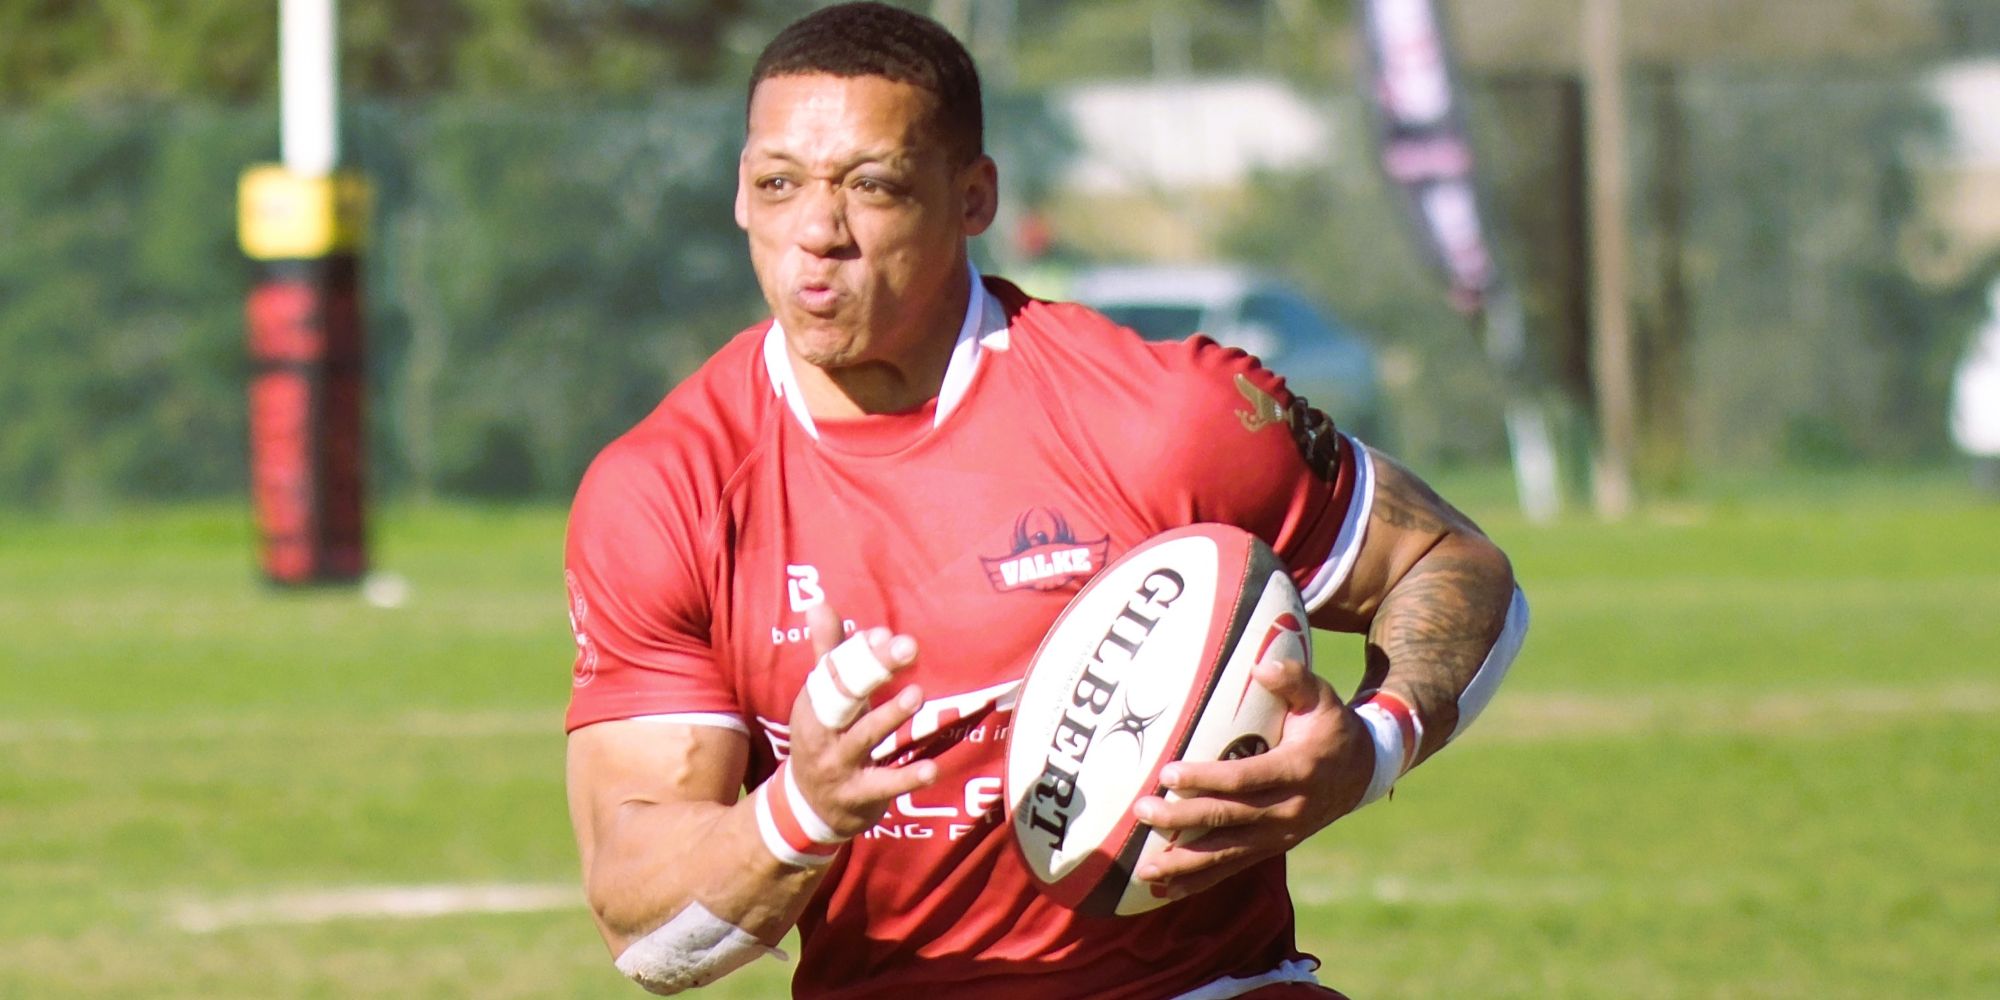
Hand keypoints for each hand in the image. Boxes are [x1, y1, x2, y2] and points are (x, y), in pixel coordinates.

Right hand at [782, 603, 938, 838]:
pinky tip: (931, 769)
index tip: (885, 635)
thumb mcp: (822, 698)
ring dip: (889, 716)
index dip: (858, 652)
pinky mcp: (857, 795)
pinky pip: (883, 784)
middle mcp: (821, 732)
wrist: (808, 806)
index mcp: (814, 704)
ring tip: (916, 696)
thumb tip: (819, 603)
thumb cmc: (824, 738)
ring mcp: (838, 765)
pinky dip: (907, 777)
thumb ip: (829, 652)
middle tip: (908, 647)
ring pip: (863, 737)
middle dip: (874, 671)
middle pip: (846, 697)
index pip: (833, 672)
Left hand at [1129, 656, 1373, 900]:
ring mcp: (1280, 835)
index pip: (1246, 778)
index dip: (1207, 778)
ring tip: (1145, 868)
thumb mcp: (1322, 695)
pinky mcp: (1271, 849)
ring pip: (1227, 853)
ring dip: (1185, 863)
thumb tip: (1262, 667)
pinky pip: (1231, 868)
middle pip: (1229, 818)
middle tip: (1143, 811)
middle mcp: (1289, 810)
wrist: (1361, 771)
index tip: (1169, 773)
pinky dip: (1198, 882)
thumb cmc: (1330, 726)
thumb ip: (1294, 678)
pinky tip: (1163, 890)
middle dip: (1183, 819)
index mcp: (1298, 770)